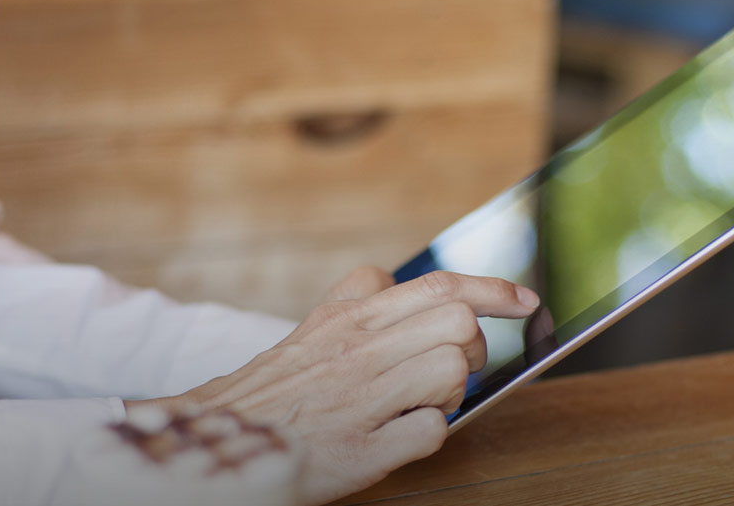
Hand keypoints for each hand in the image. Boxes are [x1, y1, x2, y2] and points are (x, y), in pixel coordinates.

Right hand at [129, 268, 538, 504]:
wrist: (210, 445)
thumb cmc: (268, 395)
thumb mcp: (308, 331)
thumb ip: (354, 304)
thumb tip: (397, 283)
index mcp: (348, 317)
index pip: (439, 284)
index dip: (492, 289)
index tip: (523, 300)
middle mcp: (356, 349)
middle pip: (457, 322)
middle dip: (472, 348)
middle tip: (455, 369)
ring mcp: (359, 398)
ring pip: (451, 371)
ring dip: (451, 394)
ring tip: (420, 405)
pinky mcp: (359, 449)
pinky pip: (432, 433)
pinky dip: (428, 437)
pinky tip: (402, 436)